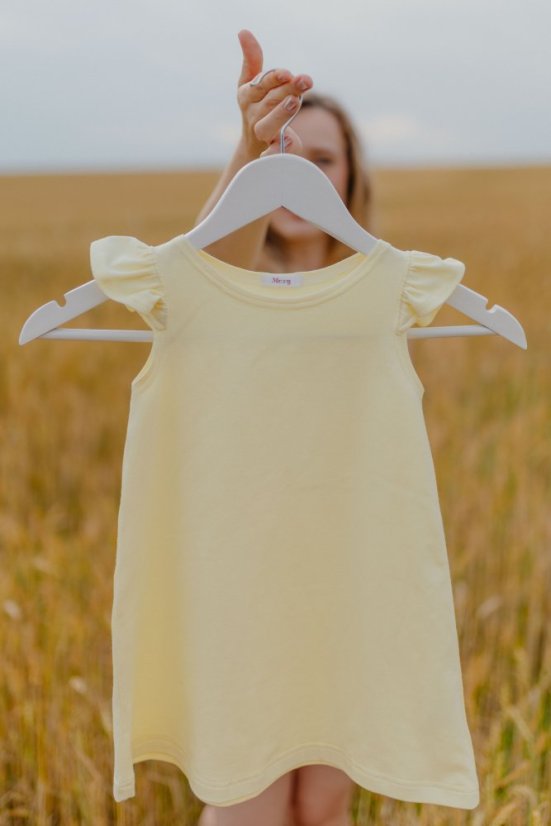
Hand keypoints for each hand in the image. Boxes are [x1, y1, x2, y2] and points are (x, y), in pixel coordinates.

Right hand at [237, 29, 312, 156]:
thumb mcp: (252, 84)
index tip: (287, 72)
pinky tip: (290, 141)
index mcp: (247, 96)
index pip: (260, 84)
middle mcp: (252, 115)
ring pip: (268, 125)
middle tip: (304, 81)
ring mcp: (261, 135)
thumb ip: (252, 59)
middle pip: (269, 101)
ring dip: (281, 114)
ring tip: (293, 102)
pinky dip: (281, 149)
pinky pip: (274, 152)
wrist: (255, 147)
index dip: (273, 78)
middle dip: (287, 90)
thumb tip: (243, 32)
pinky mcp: (272, 151)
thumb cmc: (258, 107)